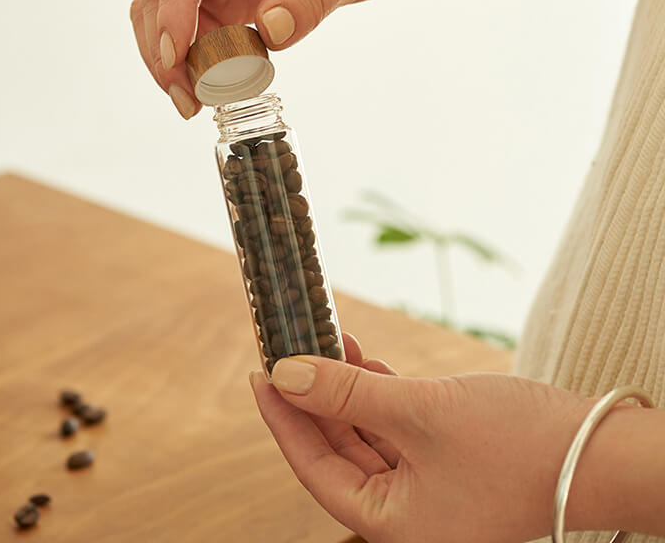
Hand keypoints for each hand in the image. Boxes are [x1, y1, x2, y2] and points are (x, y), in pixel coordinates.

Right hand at [129, 0, 437, 117]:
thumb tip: (268, 36)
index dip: (175, 7)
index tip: (175, 56)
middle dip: (163, 44)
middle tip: (185, 100)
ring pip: (171, 8)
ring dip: (172, 57)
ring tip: (193, 103)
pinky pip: (198, 24)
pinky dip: (197, 58)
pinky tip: (211, 88)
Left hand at [250, 336, 595, 542]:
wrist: (602, 451)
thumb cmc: (517, 445)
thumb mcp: (418, 413)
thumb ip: (346, 393)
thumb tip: (285, 374)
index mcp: (392, 525)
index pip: (314, 468)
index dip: (283, 417)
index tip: (261, 371)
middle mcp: (406, 514)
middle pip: (337, 449)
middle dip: (314, 395)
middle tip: (291, 347)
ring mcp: (428, 490)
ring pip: (366, 435)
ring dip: (346, 388)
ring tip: (330, 339)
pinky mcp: (447, 463)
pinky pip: (395, 430)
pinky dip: (376, 395)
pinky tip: (366, 360)